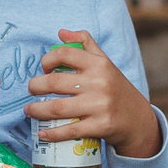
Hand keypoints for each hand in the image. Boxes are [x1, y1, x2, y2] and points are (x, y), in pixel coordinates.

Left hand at [25, 30, 163, 157]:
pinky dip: (52, 133)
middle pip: (54, 82)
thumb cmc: (115, 88)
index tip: (43, 69)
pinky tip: (42, 134)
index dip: (47, 60)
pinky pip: (69, 130)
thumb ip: (85, 44)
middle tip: (31, 91)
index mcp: (99, 64)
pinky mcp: (100, 126)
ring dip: (36, 110)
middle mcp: (99, 83)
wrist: (137, 119)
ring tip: (29, 110)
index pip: (64, 54)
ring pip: (57, 108)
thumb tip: (61, 33)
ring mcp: (99, 106)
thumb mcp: (105, 63)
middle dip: (35, 86)